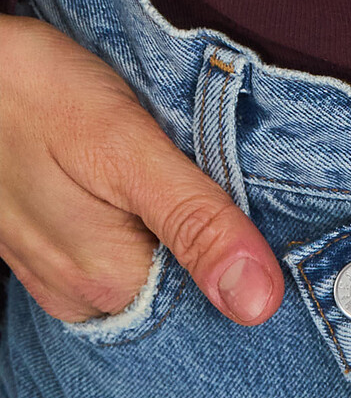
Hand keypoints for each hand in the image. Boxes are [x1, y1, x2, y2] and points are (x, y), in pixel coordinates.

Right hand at [0, 13, 282, 326]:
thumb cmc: (43, 95)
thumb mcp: (130, 148)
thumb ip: (195, 222)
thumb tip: (259, 303)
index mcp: (109, 282)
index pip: (210, 298)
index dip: (245, 252)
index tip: (261, 203)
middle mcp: (81, 298)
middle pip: (178, 281)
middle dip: (210, 234)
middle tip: (211, 164)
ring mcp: (58, 276)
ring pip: (148, 265)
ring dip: (175, 223)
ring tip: (173, 164)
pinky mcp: (49, 249)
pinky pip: (115, 251)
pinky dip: (141, 220)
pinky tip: (143, 180)